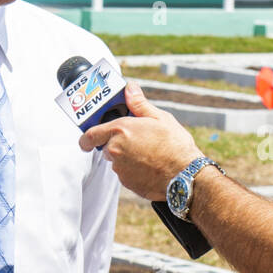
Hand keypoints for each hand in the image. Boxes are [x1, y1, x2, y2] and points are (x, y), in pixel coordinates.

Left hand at [78, 82, 203, 200]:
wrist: (185, 175)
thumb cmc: (175, 146)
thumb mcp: (160, 118)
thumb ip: (139, 104)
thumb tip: (130, 88)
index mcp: (120, 130)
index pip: (90, 135)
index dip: (88, 137)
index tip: (89, 138)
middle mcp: (115, 150)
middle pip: (106, 147)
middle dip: (118, 144)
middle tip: (137, 141)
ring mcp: (120, 168)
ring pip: (117, 161)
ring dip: (127, 158)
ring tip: (149, 154)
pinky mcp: (128, 183)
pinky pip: (126, 174)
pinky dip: (135, 170)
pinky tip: (151, 166)